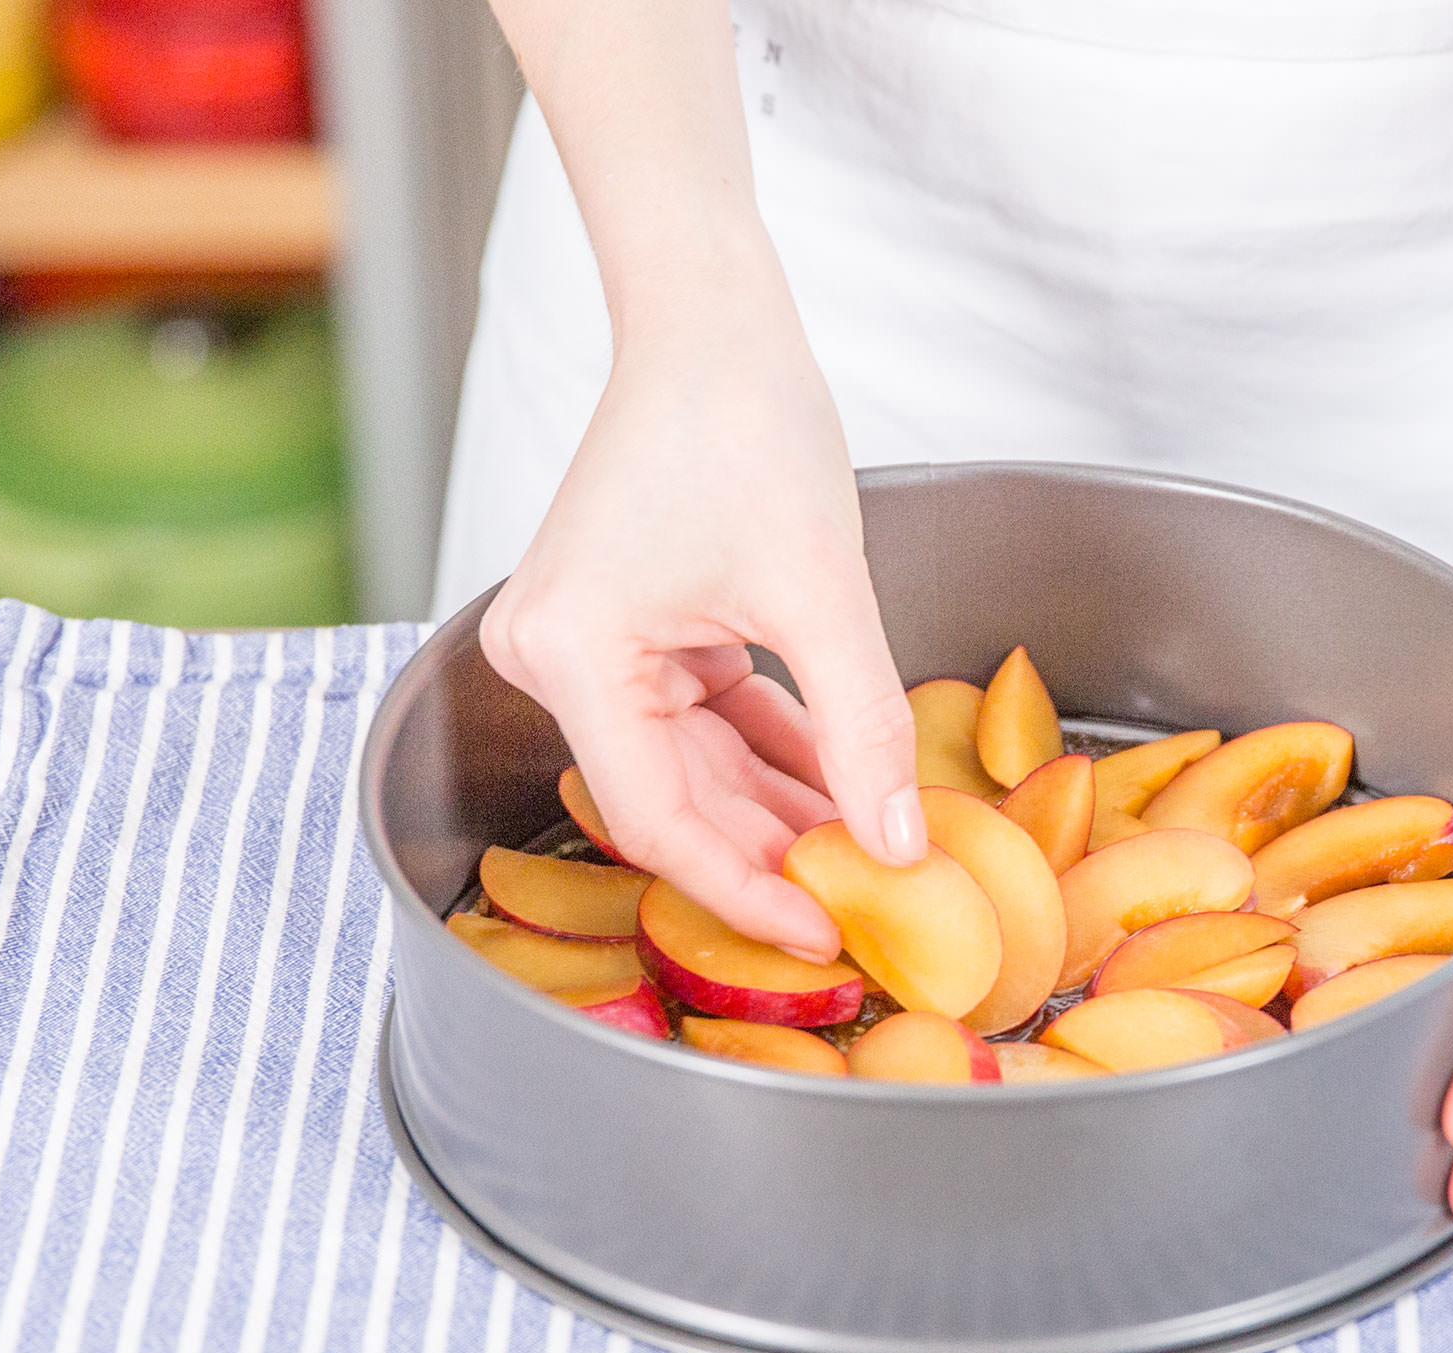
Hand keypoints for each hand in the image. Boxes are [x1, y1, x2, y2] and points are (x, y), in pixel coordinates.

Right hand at [480, 251, 923, 960]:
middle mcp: (555, 658)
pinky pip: (702, 718)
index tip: (825, 934)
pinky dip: (771, 747)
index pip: (658, 819)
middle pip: (674, 799)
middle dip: (776, 848)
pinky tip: (843, 781)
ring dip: (782, 801)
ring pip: (694, 766)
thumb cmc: (744, 419)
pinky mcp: (628, 628)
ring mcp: (588, 645)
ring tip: (871, 845)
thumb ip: (861, 729)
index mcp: (572, 654)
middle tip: (867, 903)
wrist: (711, 318)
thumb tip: (897, 845)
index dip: (746, 888)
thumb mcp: (821, 591)